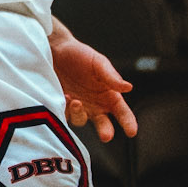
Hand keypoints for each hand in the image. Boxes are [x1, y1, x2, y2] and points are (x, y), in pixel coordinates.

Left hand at [51, 26, 135, 142]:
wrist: (55, 50)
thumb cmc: (81, 54)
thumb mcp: (99, 63)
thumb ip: (111, 77)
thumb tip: (128, 87)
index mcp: (109, 95)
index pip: (122, 112)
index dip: (128, 122)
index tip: (132, 132)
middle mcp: (95, 105)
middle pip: (104, 124)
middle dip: (105, 131)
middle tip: (106, 136)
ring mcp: (79, 108)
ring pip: (81, 120)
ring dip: (79, 114)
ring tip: (75, 101)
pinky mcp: (62, 107)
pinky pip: (65, 116)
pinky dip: (66, 110)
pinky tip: (65, 96)